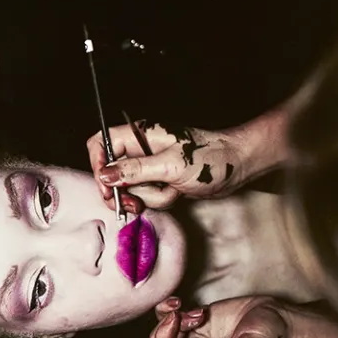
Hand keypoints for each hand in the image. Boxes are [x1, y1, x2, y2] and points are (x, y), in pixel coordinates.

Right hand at [88, 119, 256, 209]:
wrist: (238, 167)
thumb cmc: (212, 158)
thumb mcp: (171, 166)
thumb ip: (135, 171)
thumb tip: (106, 176)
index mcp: (140, 135)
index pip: (100, 143)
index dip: (98, 165)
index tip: (108, 186)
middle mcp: (141, 148)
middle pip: (111, 171)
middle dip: (124, 191)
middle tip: (136, 202)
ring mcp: (149, 165)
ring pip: (129, 187)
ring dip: (148, 196)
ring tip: (171, 190)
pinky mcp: (158, 179)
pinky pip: (145, 195)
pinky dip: (158, 200)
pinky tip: (175, 193)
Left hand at [151, 294, 337, 337]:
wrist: (281, 320)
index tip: (176, 320)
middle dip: (170, 326)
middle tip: (196, 315)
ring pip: (160, 330)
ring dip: (172, 316)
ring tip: (199, 312)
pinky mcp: (194, 324)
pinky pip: (167, 317)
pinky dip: (172, 308)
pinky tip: (189, 305)